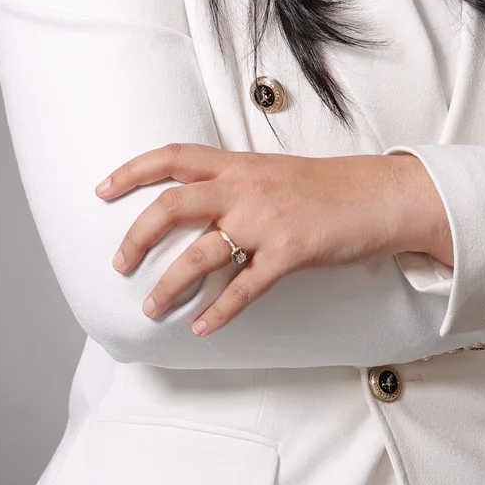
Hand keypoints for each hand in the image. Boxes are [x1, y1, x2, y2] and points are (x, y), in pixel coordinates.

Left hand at [95, 144, 452, 336]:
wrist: (383, 196)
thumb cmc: (328, 188)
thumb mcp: (274, 174)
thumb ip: (234, 187)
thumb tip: (194, 210)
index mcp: (239, 164)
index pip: (173, 156)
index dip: (132, 171)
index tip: (101, 190)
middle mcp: (247, 187)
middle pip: (172, 204)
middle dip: (137, 235)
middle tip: (119, 264)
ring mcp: (268, 219)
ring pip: (201, 252)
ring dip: (169, 283)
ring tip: (152, 308)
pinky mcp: (292, 250)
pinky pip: (245, 286)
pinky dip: (219, 311)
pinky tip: (202, 328)